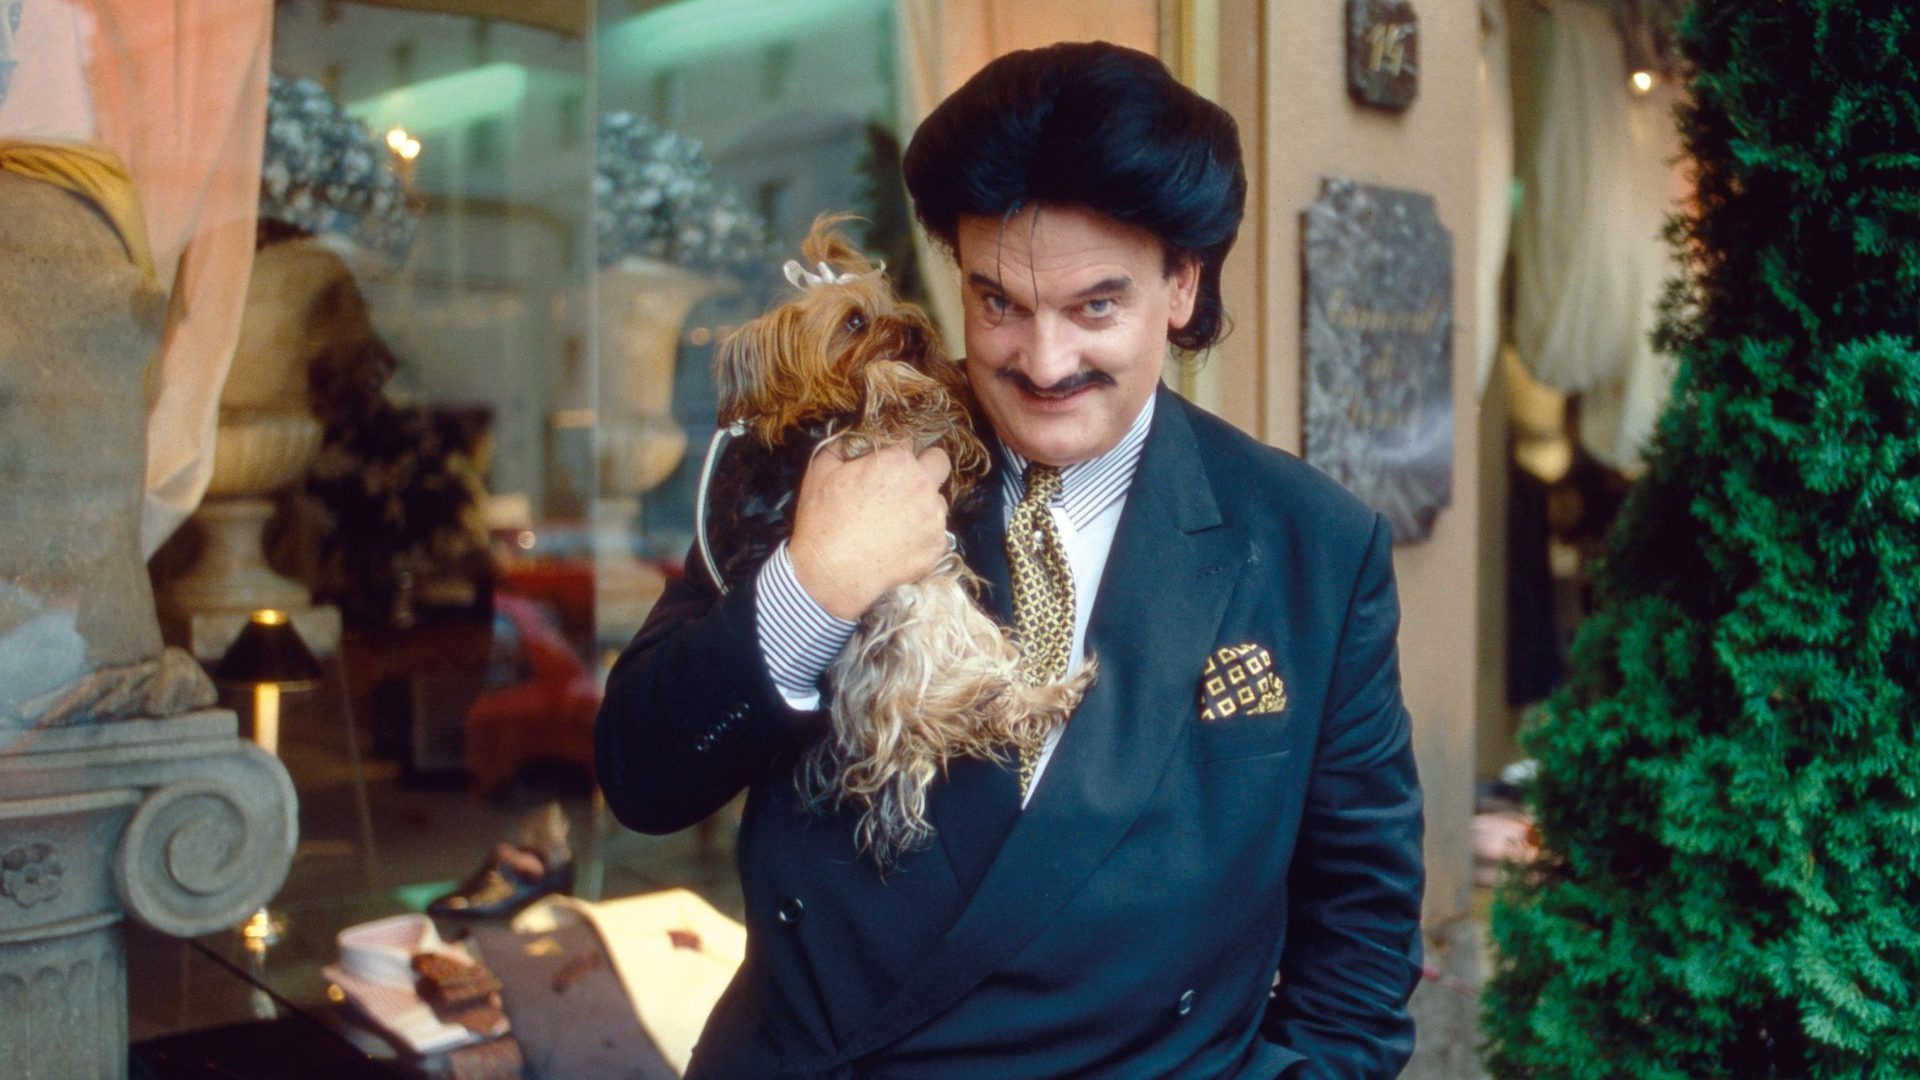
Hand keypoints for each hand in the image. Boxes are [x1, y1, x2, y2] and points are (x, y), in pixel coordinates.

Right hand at [788, 441, 951, 619]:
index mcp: (897, 461)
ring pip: (939, 500)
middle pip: (939, 461)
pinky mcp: (938, 546)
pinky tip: (899, 543)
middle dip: (925, 466)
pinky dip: (922, 535)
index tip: (886, 464)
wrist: (830, 574)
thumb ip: (843, 446)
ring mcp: (934, 518)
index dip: (895, 451)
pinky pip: (937, 532)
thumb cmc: (823, 522)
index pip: (909, 440)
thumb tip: (855, 439)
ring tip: (896, 521)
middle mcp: (923, 485)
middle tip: (903, 483)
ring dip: (923, 504)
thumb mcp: (821, 471)